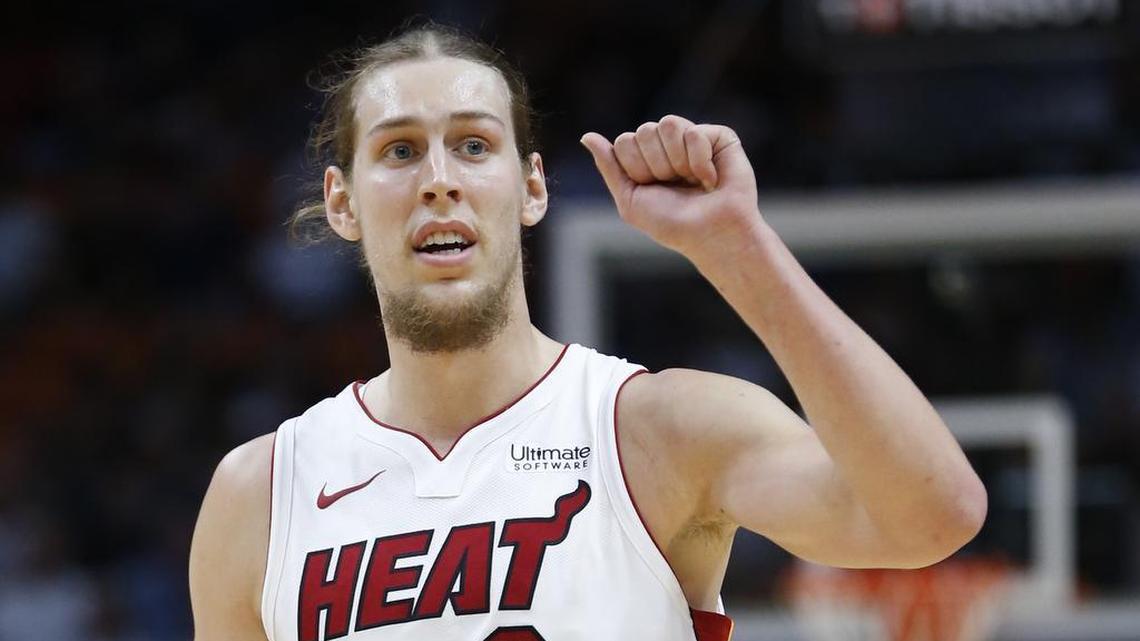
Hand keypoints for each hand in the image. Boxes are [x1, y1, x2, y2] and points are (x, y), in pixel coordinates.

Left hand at [580, 115, 760, 260]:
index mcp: (646, 158)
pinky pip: (695, 132)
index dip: (636, 169)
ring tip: (691, 181)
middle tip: (675, 186)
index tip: (653, 190)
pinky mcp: (719, 138)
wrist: (711, 235)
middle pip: (644, 131)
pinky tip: (710, 179)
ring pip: (668, 124)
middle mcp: (668, 145)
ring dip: (676, 161)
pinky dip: (700, 161)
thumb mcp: (630, 200)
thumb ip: (609, 166)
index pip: (625, 142)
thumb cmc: (672, 224)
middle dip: (656, 166)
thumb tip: (586, 136)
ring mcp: (693, 138)